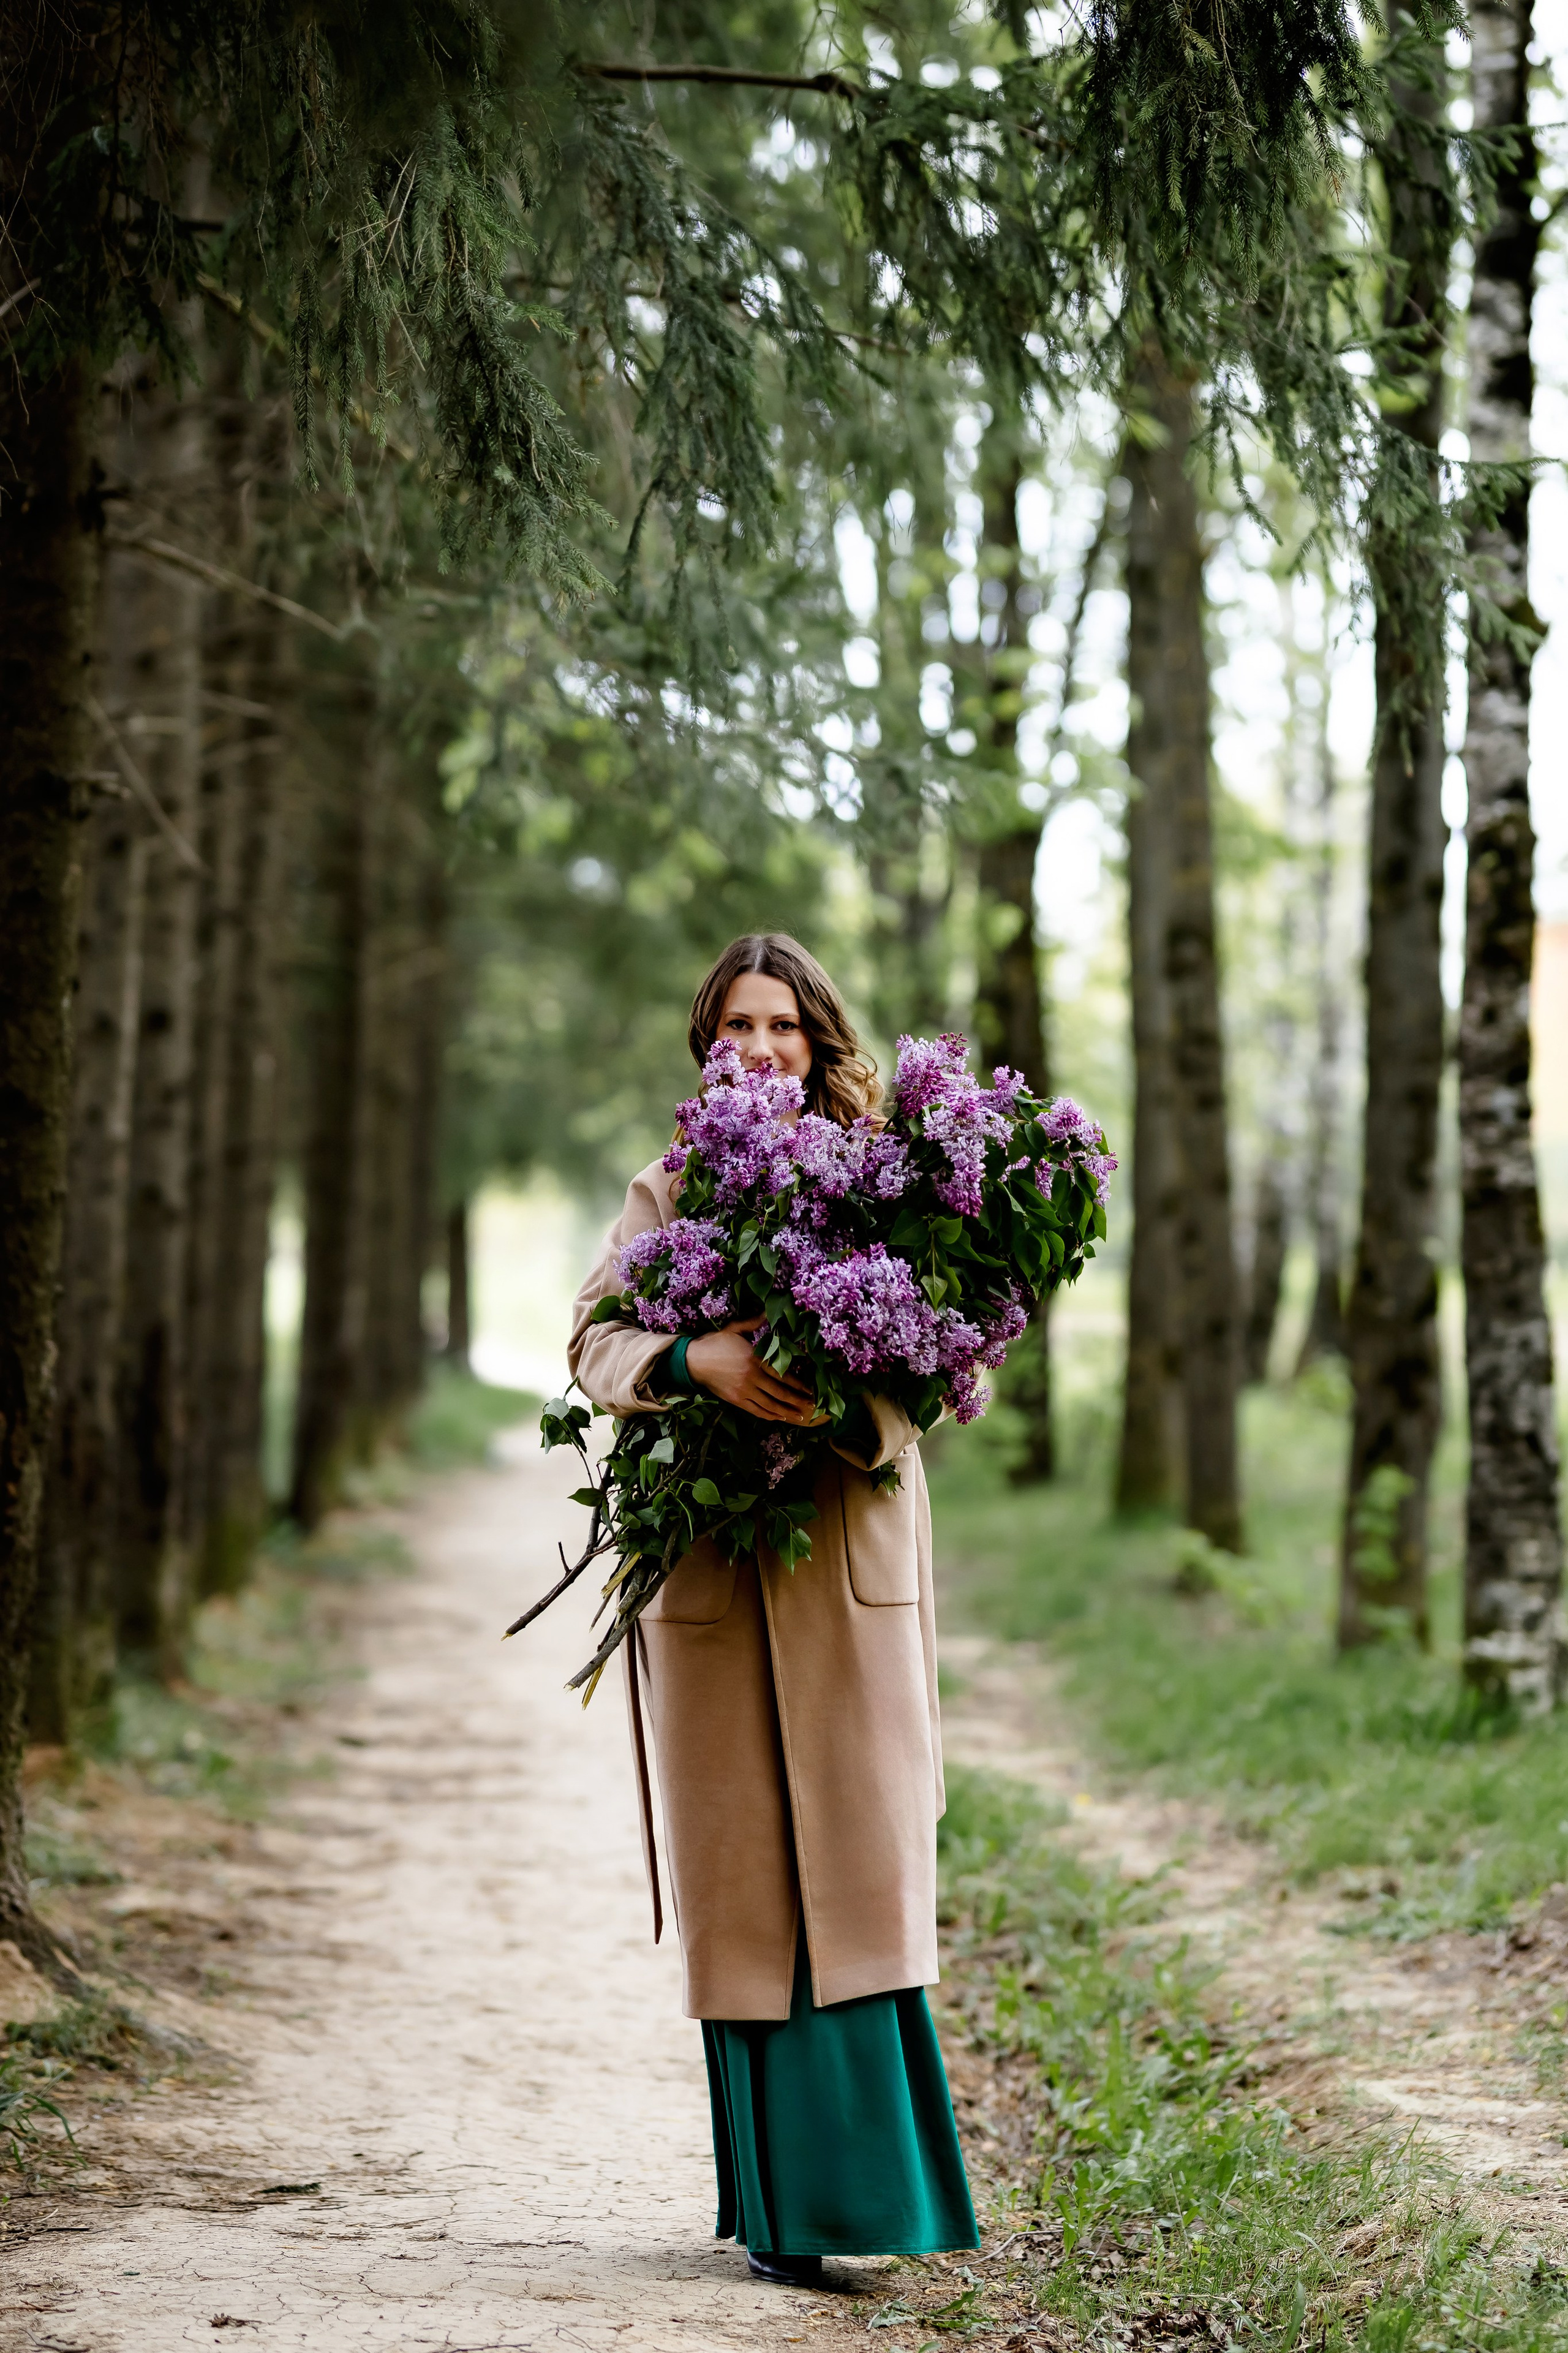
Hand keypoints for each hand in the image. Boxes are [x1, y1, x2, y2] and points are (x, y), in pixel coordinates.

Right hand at [685, 1317, 818, 1424]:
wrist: (693, 1360)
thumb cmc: (715, 1343)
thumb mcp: (735, 1329)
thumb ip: (754, 1323)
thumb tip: (768, 1312)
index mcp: (754, 1359)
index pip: (782, 1375)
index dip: (798, 1385)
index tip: (811, 1390)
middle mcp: (752, 1377)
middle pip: (780, 1393)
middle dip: (798, 1401)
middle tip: (813, 1406)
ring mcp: (743, 1391)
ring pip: (770, 1405)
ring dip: (787, 1411)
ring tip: (801, 1416)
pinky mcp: (735, 1400)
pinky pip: (756, 1411)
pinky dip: (770, 1415)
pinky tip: (780, 1417)